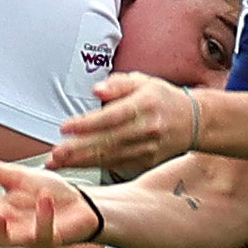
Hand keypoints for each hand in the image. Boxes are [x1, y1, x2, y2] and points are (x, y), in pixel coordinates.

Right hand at [0, 149, 99, 247]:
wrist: (81, 203)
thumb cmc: (50, 194)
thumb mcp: (18, 176)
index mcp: (1, 210)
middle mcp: (12, 225)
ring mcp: (29, 235)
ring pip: (6, 241)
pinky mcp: (51, 238)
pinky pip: (43, 234)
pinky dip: (42, 218)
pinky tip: (43, 200)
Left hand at [52, 71, 200, 172]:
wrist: (192, 122)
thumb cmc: (162, 99)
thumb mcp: (142, 81)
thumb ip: (117, 84)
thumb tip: (97, 90)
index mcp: (146, 105)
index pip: (112, 116)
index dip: (87, 124)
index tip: (66, 127)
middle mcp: (147, 129)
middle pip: (108, 141)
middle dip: (78, 150)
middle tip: (55, 153)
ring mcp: (147, 149)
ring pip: (110, 157)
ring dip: (81, 162)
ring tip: (58, 163)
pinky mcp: (145, 162)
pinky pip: (116, 165)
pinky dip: (94, 166)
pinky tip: (76, 165)